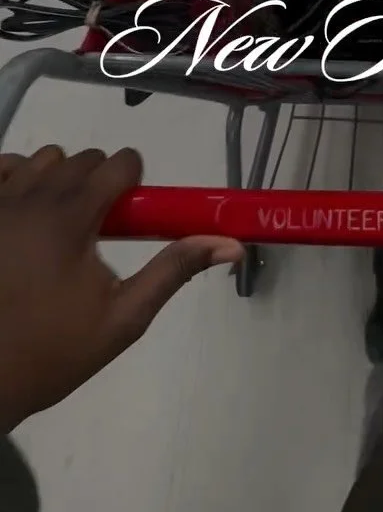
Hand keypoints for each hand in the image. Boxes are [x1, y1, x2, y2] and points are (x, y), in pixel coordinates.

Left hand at [0, 146, 242, 431]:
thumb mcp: (124, 319)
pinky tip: (21, 213)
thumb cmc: (53, 352)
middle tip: (96, 233)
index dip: (132, 182)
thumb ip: (174, 271)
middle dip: (99, 184)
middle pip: (82, 160)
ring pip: (41, 159)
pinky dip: (16, 178)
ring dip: (58, 179)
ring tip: (56, 227)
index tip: (128, 216)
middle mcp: (30, 198)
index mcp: (70, 218)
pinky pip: (0, 167)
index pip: (118, 162)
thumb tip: (231, 244)